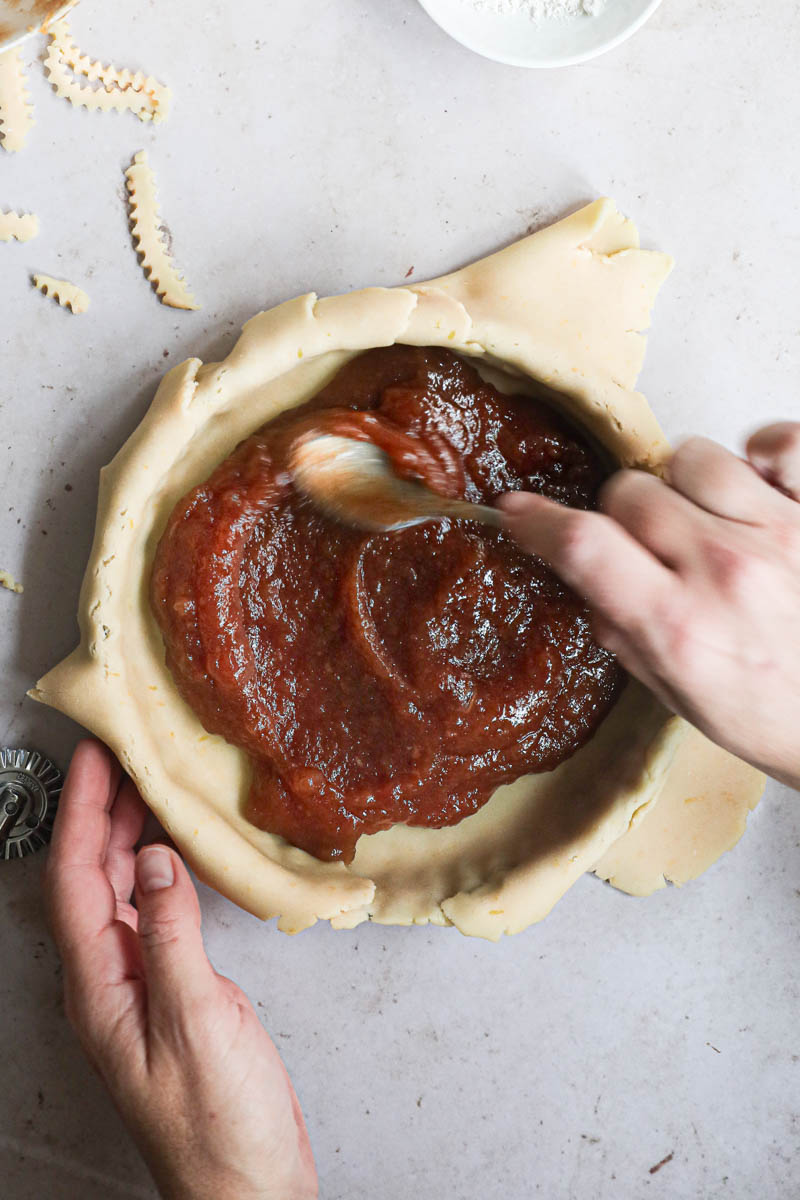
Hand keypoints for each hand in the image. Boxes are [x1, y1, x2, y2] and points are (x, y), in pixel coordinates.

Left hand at [44, 740, 317, 1199]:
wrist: (245, 1185)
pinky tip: (181, 854)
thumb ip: (171, 936)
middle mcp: (109, 981)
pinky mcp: (172, 991)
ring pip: (121, 892)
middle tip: (122, 756)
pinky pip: (154, 913)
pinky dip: (163, 871)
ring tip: (149, 786)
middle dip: (101, 813)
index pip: (75, 881)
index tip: (93, 759)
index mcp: (99, 987)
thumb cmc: (218, 1124)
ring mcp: (139, 986)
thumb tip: (157, 860)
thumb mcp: (196, 1020)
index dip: (83, 814)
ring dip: (131, 836)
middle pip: (91, 880)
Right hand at [499, 422, 799, 788]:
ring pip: (693, 457)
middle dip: (625, 518)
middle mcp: (727, 572)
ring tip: (710, 523)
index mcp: (680, 628)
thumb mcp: (683, 696)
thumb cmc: (778, 717)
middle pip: (630, 492)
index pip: (583, 546)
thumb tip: (590, 576)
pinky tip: (756, 489)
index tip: (521, 512)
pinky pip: (777, 440)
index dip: (539, 521)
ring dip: (686, 487)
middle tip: (652, 549)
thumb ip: (628, 633)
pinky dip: (761, 454)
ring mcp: (783, 534)